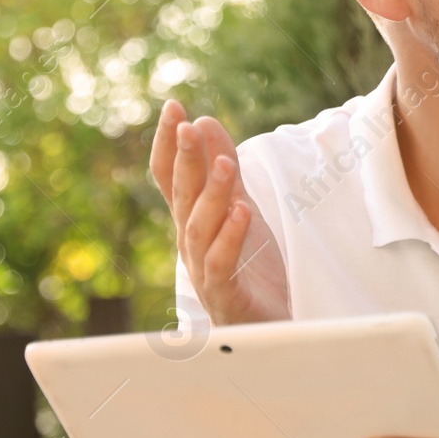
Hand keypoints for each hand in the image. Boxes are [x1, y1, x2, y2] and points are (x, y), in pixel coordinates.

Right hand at [149, 99, 288, 325]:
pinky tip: (244, 212)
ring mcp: (205, 270)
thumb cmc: (250, 270)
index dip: (168, 144)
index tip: (174, 107)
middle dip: (183, 160)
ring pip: (200, 228)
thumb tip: (205, 123)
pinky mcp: (226, 295)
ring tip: (226, 164)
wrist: (270, 330)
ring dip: (212, 194)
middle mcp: (191, 243)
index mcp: (192, 221)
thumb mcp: (240, 209)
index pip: (170, 177)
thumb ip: (224, 171)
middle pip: (182, 196)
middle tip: (185, 124)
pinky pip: (223, 263)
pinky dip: (231, 237)